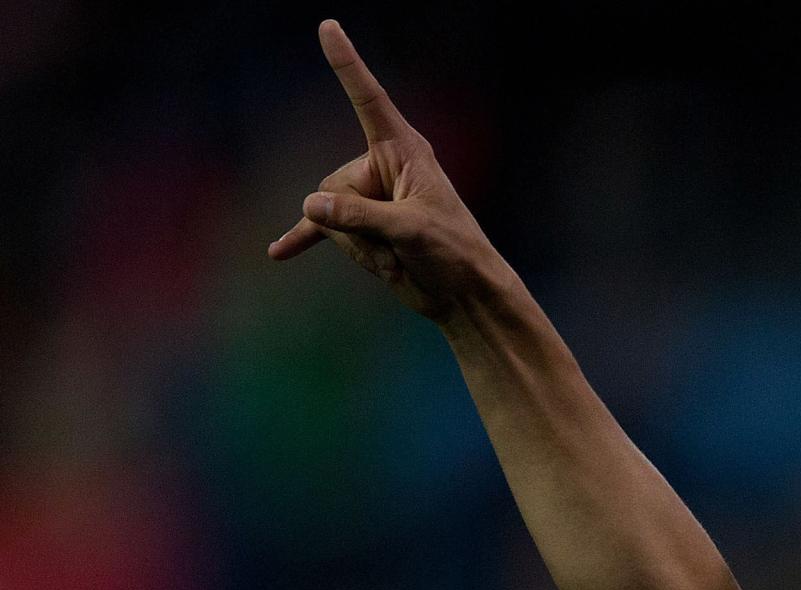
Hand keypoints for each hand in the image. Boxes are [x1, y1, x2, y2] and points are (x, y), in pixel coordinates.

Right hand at [268, 20, 502, 322]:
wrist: (464, 294)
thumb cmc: (454, 253)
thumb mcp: (410, 231)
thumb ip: (359, 216)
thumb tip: (310, 204)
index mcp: (404, 152)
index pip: (368, 99)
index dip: (348, 64)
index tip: (329, 26)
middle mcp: (383, 169)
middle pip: (334, 186)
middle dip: (356, 223)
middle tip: (400, 243)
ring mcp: (370, 199)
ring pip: (329, 215)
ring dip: (359, 246)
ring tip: (398, 257)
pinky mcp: (362, 229)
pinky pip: (322, 230)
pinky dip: (302, 240)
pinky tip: (279, 252)